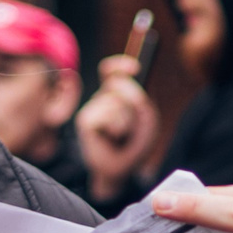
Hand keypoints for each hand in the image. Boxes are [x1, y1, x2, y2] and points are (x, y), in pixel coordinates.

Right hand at [75, 63, 159, 199]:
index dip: (120, 65)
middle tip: (133, 123)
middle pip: (117, 83)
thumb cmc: (135, 143)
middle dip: (132, 101)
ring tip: (123, 134)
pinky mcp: (85, 120)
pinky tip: (113, 138)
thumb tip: (119, 88)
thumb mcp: (147, 118)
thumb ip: (138, 99)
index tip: (135, 68)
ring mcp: (92, 107)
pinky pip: (106, 116)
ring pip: (113, 102)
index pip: (112, 71)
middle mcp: (102, 98)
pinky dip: (116, 128)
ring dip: (126, 120)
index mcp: (116, 94)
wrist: (121, 168)